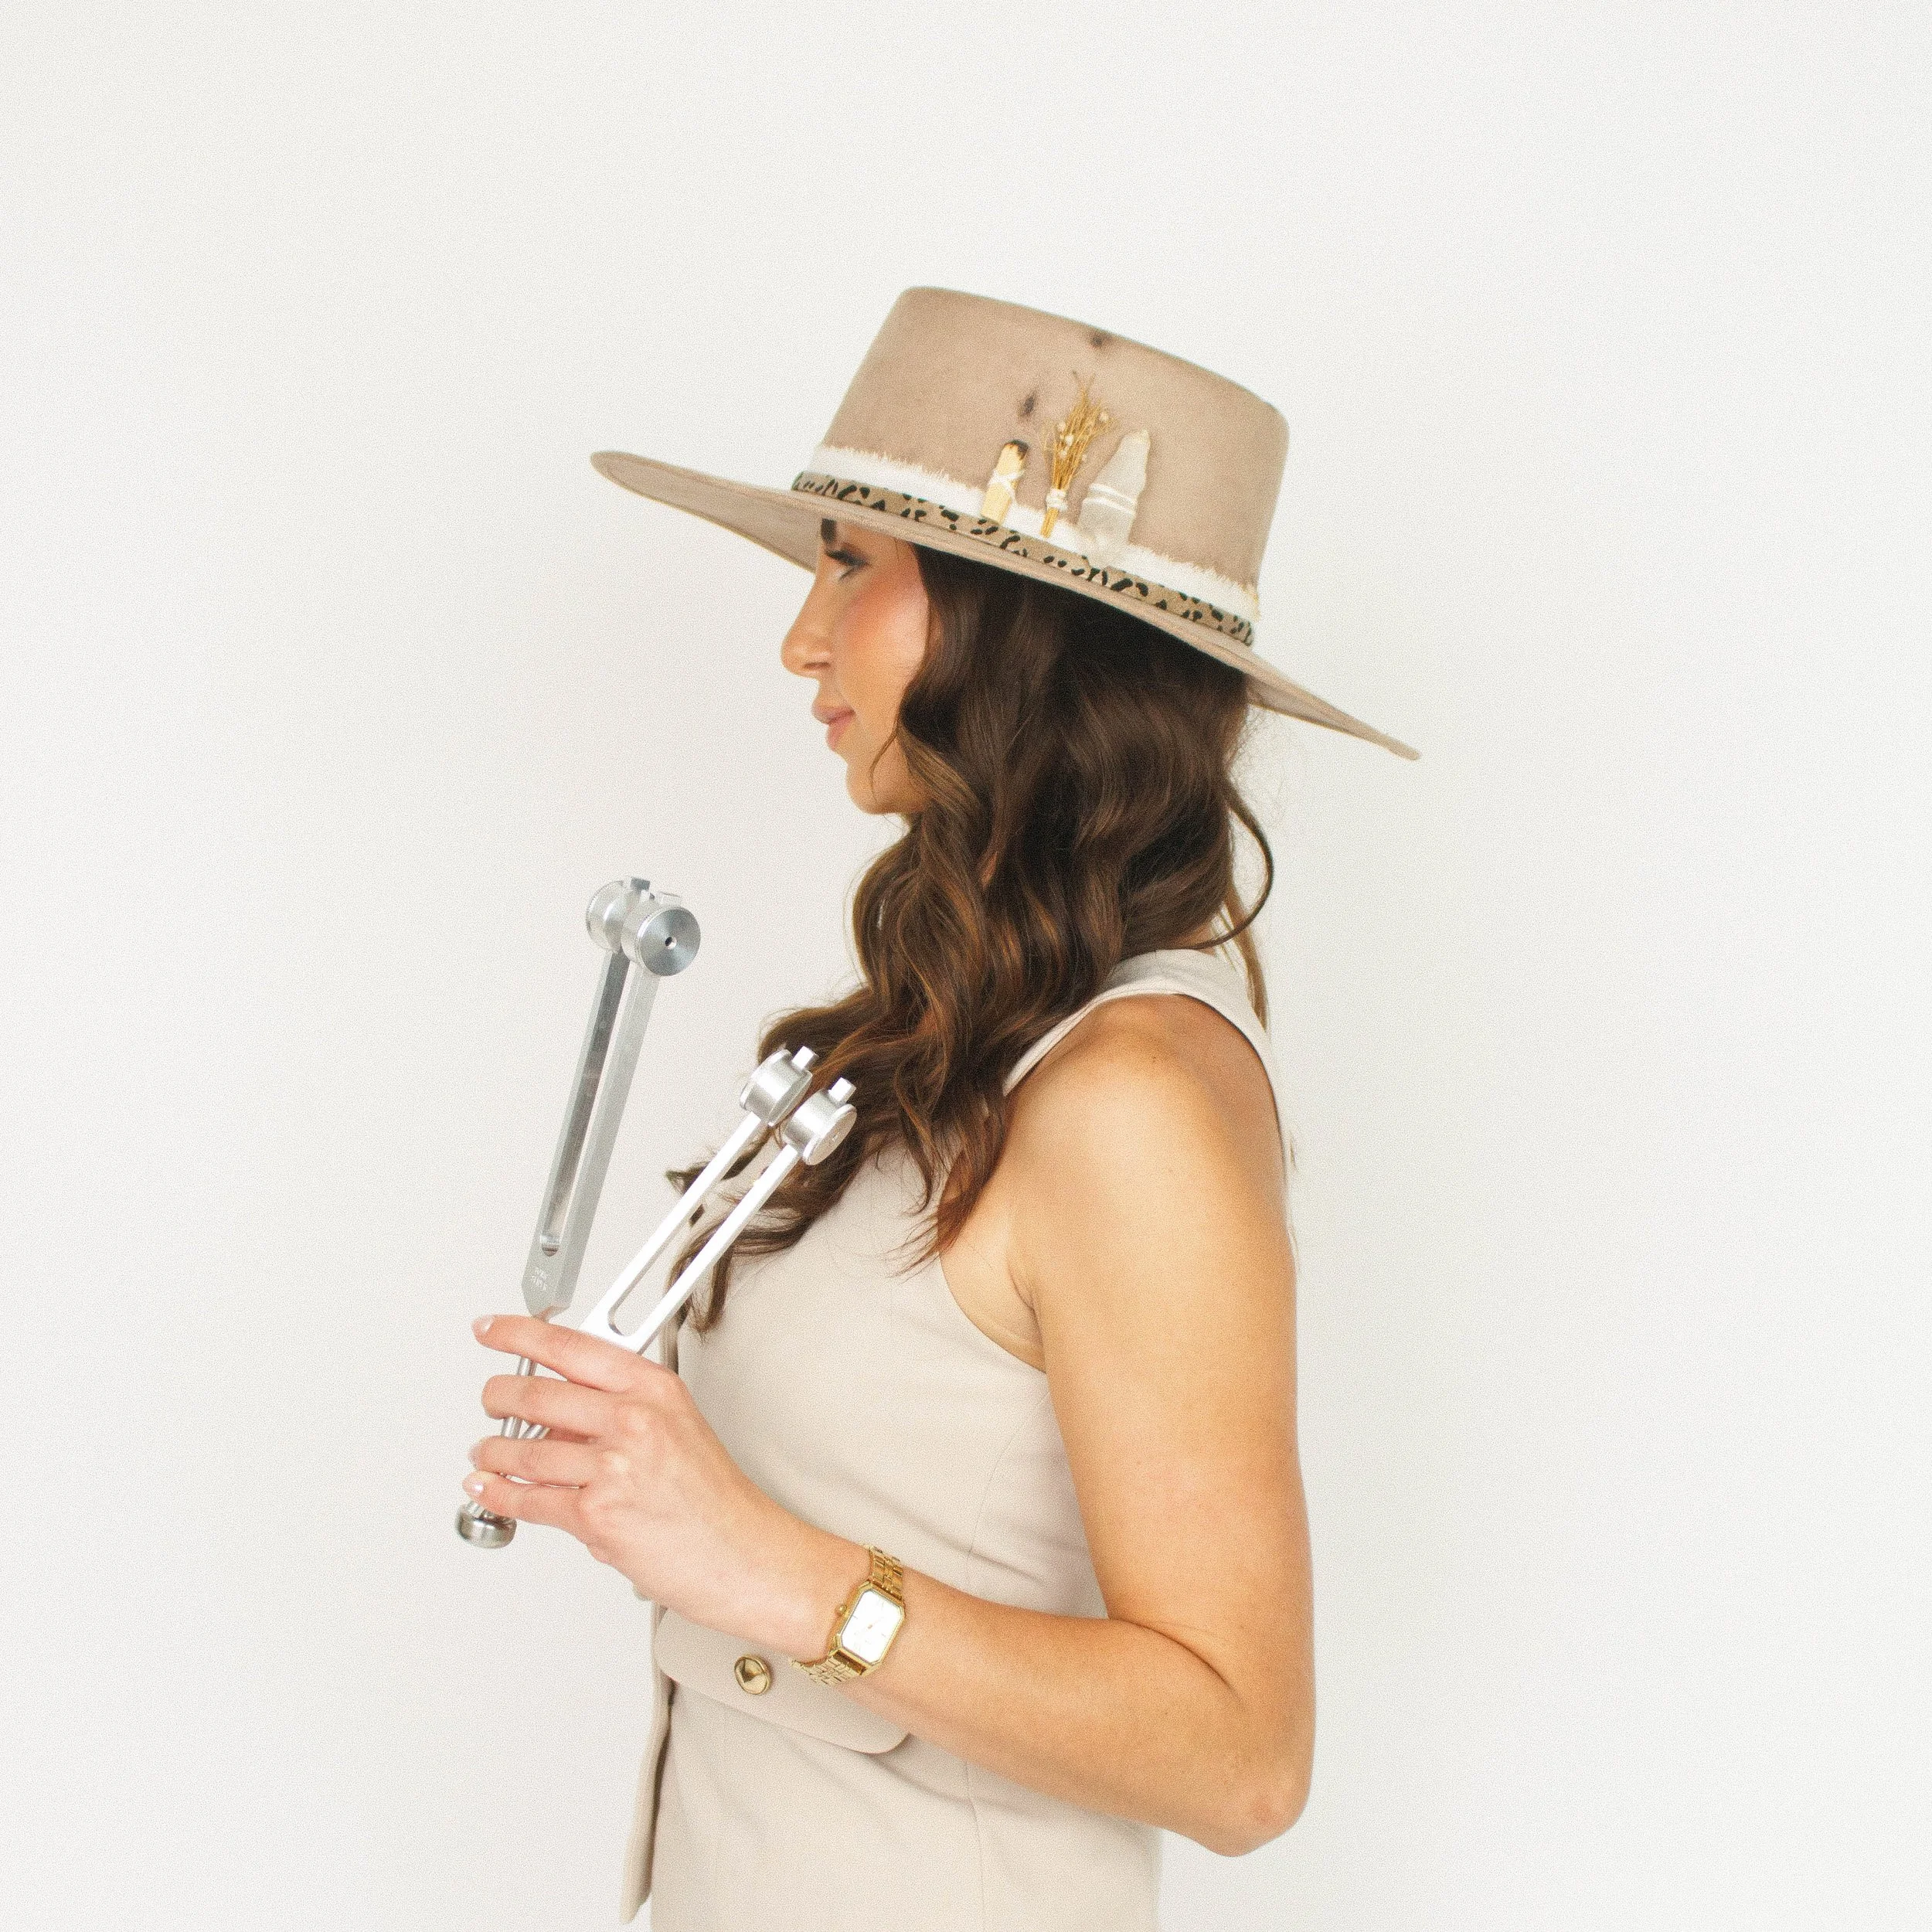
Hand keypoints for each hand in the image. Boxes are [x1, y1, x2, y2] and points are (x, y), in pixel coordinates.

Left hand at [463, 1314, 861, 1656]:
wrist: (742, 1554)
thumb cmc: (714, 1499)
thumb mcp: (676, 1426)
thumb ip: (618, 1409)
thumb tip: (560, 1410)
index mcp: (653, 1387)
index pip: (571, 1346)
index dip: (519, 1333)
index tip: (493, 1329)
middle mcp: (634, 1419)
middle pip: (536, 1393)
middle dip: (498, 1397)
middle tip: (489, 1398)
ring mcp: (613, 1467)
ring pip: (525, 1450)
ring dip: (493, 1452)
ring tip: (484, 1451)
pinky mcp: (596, 1514)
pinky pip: (530, 1501)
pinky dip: (499, 1494)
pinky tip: (489, 1487)